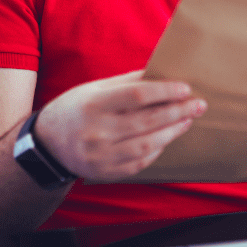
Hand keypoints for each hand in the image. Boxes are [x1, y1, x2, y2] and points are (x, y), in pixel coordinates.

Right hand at [33, 71, 206, 181]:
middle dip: (178, 111)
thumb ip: (127, 82)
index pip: (137, 95)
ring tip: (187, 120)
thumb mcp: (95, 88)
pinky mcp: (105, 173)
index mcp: (93, 104)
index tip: (185, 88)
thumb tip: (161, 73)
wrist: (48, 143)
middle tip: (198, 105)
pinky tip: (167, 137)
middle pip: (147, 121)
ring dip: (173, 131)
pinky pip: (140, 162)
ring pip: (147, 145)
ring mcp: (100, 156)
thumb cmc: (76, 108)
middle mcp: (96, 132)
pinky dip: (157, 149)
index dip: (164, 91)